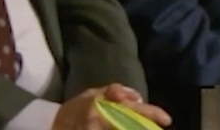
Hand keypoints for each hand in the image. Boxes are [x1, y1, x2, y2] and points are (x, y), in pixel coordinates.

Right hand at [55, 84, 170, 129]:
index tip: (167, 120)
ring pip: (124, 128)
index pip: (132, 108)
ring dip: (136, 127)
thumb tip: (138, 97)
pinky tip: (132, 129)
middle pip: (130, 125)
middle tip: (156, 126)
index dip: (151, 113)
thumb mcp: (92, 94)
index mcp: (100, 105)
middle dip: (145, 126)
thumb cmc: (75, 109)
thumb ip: (114, 92)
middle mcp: (99, 120)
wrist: (52, 126)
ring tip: (145, 127)